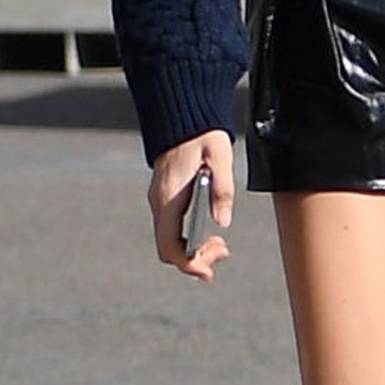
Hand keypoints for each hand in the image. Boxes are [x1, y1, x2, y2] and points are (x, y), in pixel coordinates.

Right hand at [149, 130, 236, 279]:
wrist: (181, 112)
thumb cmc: (202, 133)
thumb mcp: (219, 156)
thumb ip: (221, 189)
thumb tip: (223, 222)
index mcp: (170, 198)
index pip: (170, 246)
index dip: (188, 264)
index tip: (209, 272)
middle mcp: (160, 203)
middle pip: (170, 249)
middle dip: (196, 258)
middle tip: (225, 250)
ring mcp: (160, 201)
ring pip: (171, 240)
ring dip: (196, 248)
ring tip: (222, 243)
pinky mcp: (166, 197)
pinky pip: (173, 228)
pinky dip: (191, 236)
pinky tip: (210, 231)